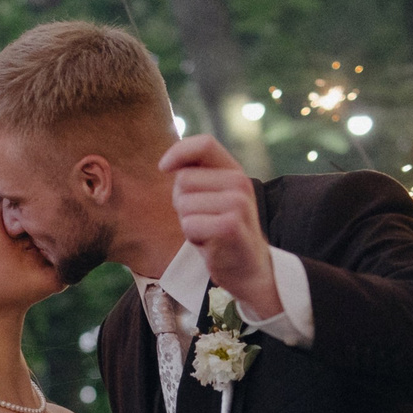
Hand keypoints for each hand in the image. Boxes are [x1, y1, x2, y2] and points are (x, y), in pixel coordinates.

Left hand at [159, 136, 281, 318]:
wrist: (249, 269)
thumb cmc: (222, 231)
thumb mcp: (213, 197)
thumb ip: (196, 176)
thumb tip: (167, 163)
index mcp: (234, 171)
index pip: (204, 144)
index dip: (178, 152)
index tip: (164, 168)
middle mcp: (240, 182)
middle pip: (183, 179)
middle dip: (182, 202)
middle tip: (202, 219)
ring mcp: (238, 203)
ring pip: (183, 204)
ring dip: (188, 223)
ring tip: (208, 232)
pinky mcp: (231, 226)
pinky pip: (190, 225)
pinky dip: (194, 238)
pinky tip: (211, 244)